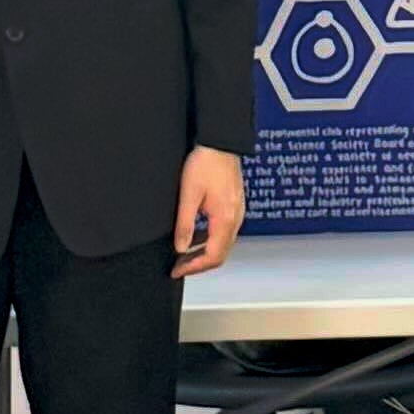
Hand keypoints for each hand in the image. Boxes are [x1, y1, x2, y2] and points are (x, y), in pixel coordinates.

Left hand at [169, 146, 244, 277]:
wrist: (220, 143)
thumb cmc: (206, 163)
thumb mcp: (188, 195)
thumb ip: (185, 224)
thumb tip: (181, 247)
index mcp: (225, 219)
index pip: (212, 256)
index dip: (193, 267)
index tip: (177, 270)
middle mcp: (235, 219)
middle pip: (220, 254)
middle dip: (198, 264)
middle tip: (178, 266)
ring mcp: (237, 213)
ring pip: (223, 244)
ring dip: (204, 252)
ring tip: (183, 254)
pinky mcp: (234, 206)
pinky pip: (224, 232)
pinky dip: (209, 240)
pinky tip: (195, 236)